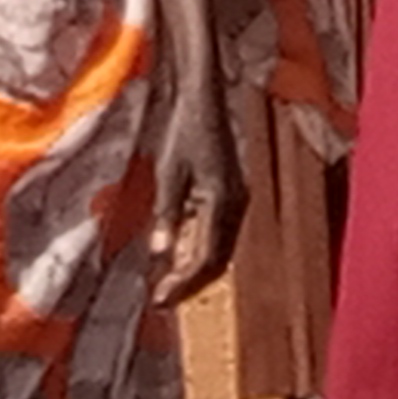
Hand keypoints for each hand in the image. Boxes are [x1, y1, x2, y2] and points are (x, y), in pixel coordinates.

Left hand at [144, 85, 244, 307]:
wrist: (204, 98)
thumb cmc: (183, 129)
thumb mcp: (168, 172)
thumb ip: (167, 214)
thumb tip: (160, 253)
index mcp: (222, 201)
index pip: (206, 258)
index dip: (182, 284)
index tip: (158, 301)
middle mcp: (237, 203)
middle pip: (218, 259)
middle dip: (189, 283)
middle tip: (160, 299)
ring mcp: (238, 198)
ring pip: (221, 248)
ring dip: (195, 269)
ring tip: (166, 282)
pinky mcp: (232, 192)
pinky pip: (220, 232)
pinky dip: (200, 250)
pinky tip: (178, 253)